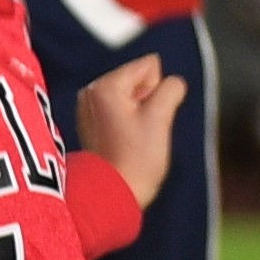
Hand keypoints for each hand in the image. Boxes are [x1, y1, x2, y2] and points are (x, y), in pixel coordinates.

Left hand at [76, 51, 187, 210]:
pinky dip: (127, 123)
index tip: (148, 117)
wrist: (112, 195)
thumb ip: (171, 88)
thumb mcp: (161, 116)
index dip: (159, 90)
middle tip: (141, 131)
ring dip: (139, 113)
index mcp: (105, 85)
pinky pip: (120, 111)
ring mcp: (87, 108)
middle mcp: (91, 91)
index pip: (150, 65)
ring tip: (132, 138)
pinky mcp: (90, 123)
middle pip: (138, 79)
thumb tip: (172, 83)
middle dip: (148, 100)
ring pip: (131, 96)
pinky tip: (123, 143)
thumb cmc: (137, 159)